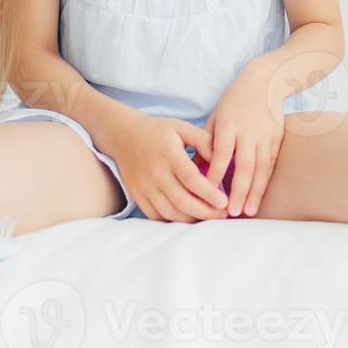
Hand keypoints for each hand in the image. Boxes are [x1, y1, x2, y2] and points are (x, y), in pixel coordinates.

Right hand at [103, 111, 228, 221]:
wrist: (123, 135)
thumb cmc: (158, 131)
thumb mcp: (182, 127)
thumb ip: (203, 140)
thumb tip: (221, 158)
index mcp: (168, 154)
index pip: (191, 179)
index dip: (209, 193)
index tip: (224, 202)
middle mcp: (155, 172)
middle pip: (182, 200)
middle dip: (205, 212)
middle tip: (222, 214)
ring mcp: (144, 186)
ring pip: (170, 212)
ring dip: (192, 219)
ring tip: (209, 217)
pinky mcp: (136, 195)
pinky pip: (156, 215)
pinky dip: (173, 220)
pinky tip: (188, 217)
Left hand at [205, 67, 285, 217]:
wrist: (267, 81)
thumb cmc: (235, 99)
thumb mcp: (217, 114)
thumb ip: (207, 140)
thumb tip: (195, 168)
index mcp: (229, 123)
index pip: (222, 153)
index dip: (216, 174)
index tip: (209, 194)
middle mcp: (248, 131)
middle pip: (244, 165)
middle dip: (238, 191)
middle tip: (232, 212)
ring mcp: (266, 135)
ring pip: (261, 168)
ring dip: (255, 192)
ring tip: (248, 211)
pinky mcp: (277, 138)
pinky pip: (271, 163)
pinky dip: (265, 181)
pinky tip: (260, 196)